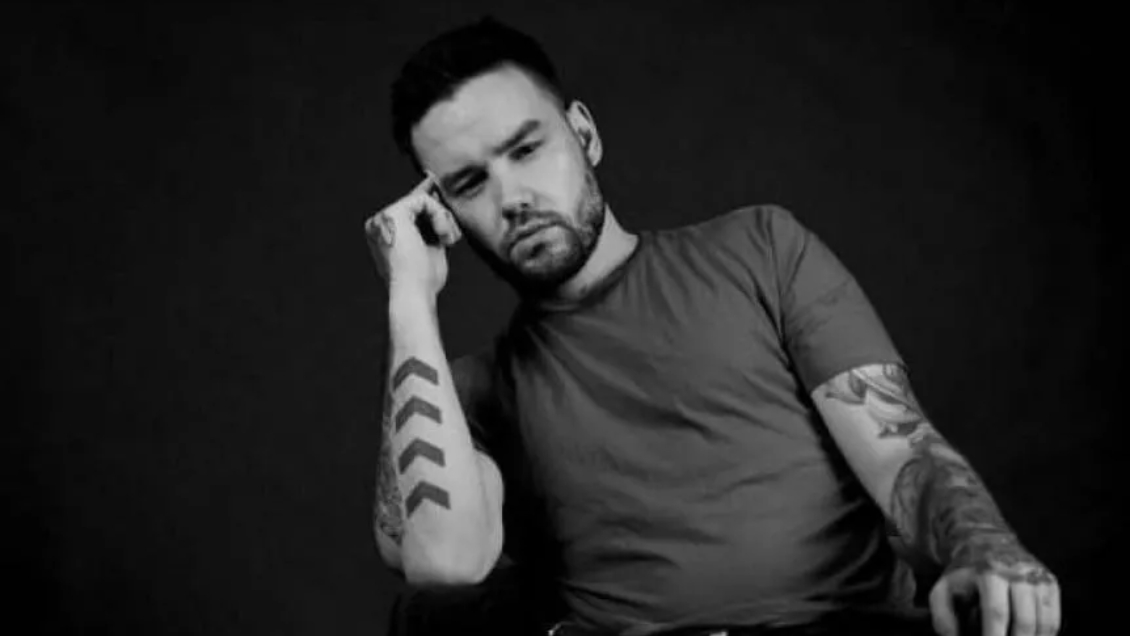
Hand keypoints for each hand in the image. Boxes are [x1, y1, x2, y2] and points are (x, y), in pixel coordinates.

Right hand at [364, 174, 461, 297]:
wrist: (415, 293)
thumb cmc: (424, 280)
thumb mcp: (431, 247)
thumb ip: (432, 225)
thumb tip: (437, 199)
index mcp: (384, 233)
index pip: (408, 208)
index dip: (423, 193)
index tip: (433, 178)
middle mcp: (378, 223)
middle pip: (417, 203)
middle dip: (441, 216)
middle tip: (451, 239)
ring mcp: (383, 218)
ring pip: (422, 200)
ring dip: (443, 219)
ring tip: (447, 241)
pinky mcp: (393, 213)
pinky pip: (423, 200)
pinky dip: (439, 216)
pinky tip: (443, 236)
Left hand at [929, 536, 1059, 635]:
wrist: (985, 543)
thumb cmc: (964, 574)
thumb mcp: (943, 590)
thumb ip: (943, 618)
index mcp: (989, 573)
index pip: (996, 613)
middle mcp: (1018, 573)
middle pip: (1024, 621)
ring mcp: (1037, 577)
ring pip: (1044, 623)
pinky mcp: (1050, 583)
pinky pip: (1054, 618)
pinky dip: (1045, 635)